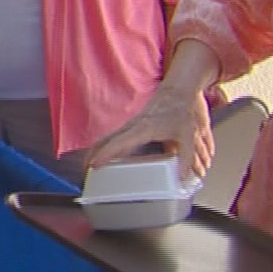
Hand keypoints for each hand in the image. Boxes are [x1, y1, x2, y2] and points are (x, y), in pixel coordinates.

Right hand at [87, 85, 214, 180]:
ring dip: (95, 151)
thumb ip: (186, 158)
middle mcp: (132, 126)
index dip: (106, 153)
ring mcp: (129, 126)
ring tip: (89, 167)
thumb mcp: (187, 136)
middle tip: (86, 171)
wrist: (176, 93)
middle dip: (93, 155)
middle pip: (105, 140)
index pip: (120, 141)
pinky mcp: (130, 127)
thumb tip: (182, 178)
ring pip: (106, 138)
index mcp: (143, 128)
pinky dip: (103, 147)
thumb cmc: (179, 112)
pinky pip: (112, 137)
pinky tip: (102, 157)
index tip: (95, 164)